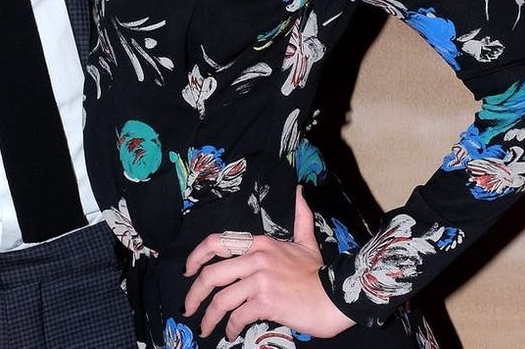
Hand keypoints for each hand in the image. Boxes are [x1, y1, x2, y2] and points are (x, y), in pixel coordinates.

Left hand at [183, 186, 353, 340]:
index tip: (188, 270)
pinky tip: (230, 333)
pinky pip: (238, 316)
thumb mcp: (307, 240)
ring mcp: (260, 281)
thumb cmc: (318, 272)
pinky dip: (230, 327)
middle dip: (194, 293)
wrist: (336, 297)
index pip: (217, 242)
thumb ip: (300, 216)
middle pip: (212, 274)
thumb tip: (299, 191)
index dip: (196, 256)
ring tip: (205, 327)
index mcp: (259, 243)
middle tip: (188, 307)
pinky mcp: (266, 303)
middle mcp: (255, 259)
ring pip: (221, 299)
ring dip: (208, 316)